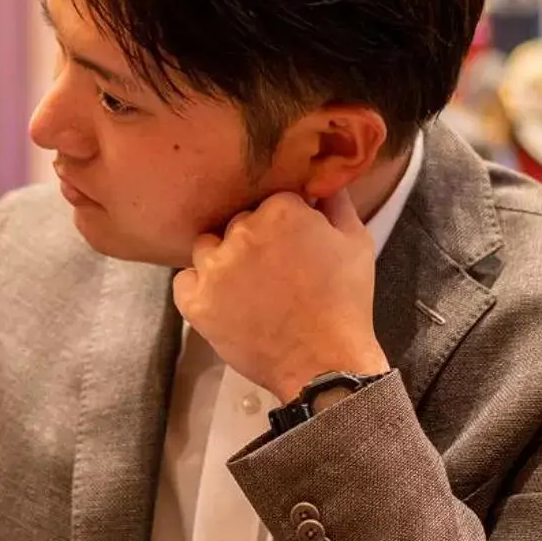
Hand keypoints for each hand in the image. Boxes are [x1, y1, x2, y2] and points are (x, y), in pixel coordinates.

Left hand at [171, 188, 388, 405]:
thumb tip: (323, 177)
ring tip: (250, 289)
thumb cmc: (345, 302)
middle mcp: (241, 232)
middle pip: (239, 224)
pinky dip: (200, 289)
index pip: (272, 203)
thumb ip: (336, 202)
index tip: (297, 248)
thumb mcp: (356, 242)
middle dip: (255, 242)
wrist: (325, 363)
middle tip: (276, 274)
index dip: (286, 226)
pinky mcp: (196, 301)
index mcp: (280, 211)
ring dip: (224, 262)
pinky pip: (185, 280)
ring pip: (208, 248)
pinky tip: (225, 302)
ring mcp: (214, 268)